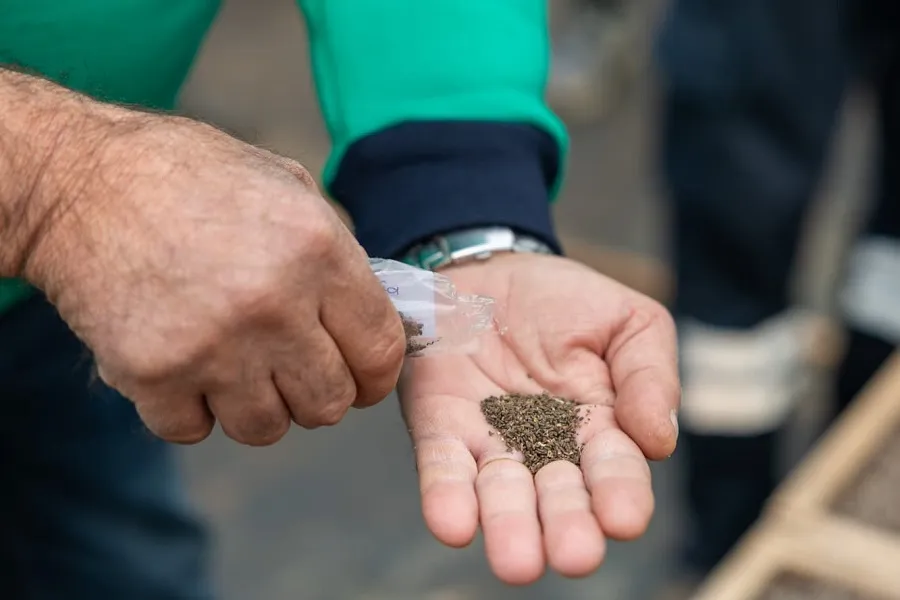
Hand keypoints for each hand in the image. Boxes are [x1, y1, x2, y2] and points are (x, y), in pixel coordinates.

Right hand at [27, 113, 405, 444]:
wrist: (80, 181)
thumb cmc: (190, 177)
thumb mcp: (287, 187)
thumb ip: (338, 255)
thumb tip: (371, 314)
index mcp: (318, 251)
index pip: (382, 352)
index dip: (376, 374)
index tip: (360, 377)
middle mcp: (273, 304)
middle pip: (330, 403)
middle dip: (316, 392)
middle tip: (291, 367)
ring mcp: (212, 345)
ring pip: (267, 427)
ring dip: (256, 405)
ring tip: (234, 362)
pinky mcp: (152, 374)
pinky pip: (194, 430)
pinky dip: (191, 409)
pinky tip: (183, 364)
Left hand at [398, 253, 679, 583]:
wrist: (493, 269)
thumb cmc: (568, 301)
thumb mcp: (629, 322)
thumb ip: (650, 375)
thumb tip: (659, 441)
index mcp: (601, 429)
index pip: (615, 470)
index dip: (621, 494)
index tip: (623, 518)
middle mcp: (546, 450)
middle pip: (558, 496)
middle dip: (566, 526)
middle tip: (572, 556)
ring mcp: (491, 442)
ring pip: (501, 493)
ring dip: (508, 525)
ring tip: (517, 561)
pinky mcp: (441, 428)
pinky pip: (442, 466)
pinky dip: (447, 496)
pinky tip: (453, 524)